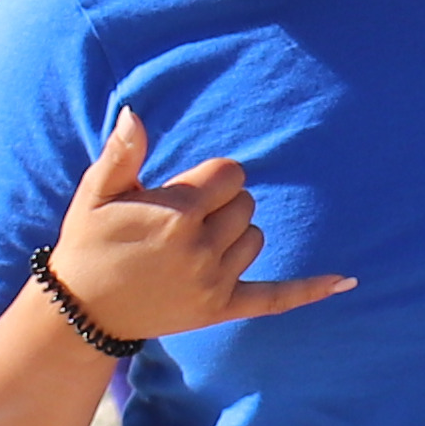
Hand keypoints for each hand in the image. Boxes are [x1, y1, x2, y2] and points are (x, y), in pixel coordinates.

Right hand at [46, 111, 352, 345]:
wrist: (79, 312)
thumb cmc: (88, 244)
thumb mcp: (95, 195)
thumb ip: (122, 154)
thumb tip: (134, 113)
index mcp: (177, 213)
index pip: (231, 174)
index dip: (209, 179)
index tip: (181, 192)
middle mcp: (200, 248)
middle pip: (246, 203)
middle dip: (220, 205)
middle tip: (180, 223)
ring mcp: (214, 282)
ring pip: (256, 237)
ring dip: (234, 235)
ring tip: (191, 246)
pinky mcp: (220, 309)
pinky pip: (275, 297)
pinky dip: (309, 288)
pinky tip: (346, 280)